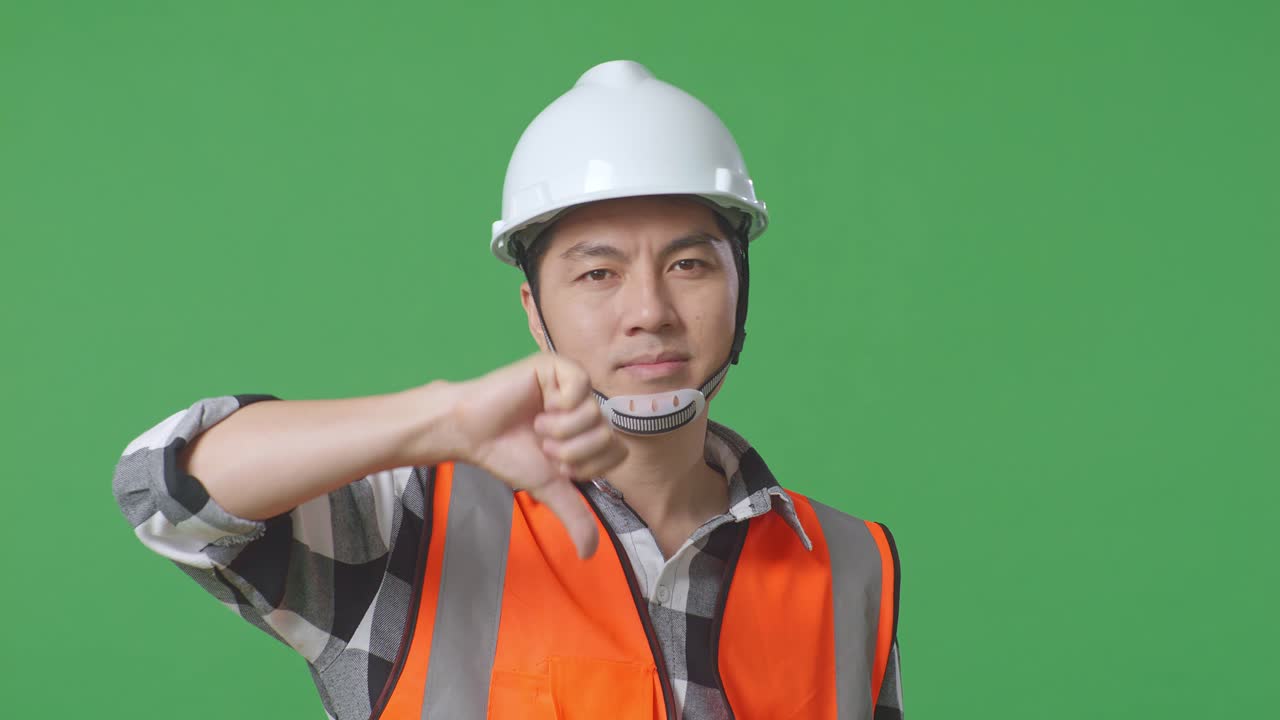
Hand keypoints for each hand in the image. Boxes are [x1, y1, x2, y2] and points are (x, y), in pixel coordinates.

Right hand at [445, 352, 627, 557]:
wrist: (473, 432)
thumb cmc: (508, 454)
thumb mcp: (548, 487)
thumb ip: (573, 516)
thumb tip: (589, 554)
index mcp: (588, 432)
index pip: (618, 452)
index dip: (588, 466)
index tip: (557, 465)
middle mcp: (586, 408)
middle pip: (607, 435)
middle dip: (571, 452)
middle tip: (543, 445)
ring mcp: (574, 385)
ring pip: (593, 414)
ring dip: (560, 430)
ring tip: (536, 425)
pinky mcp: (558, 367)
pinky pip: (580, 388)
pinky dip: (558, 406)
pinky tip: (538, 405)